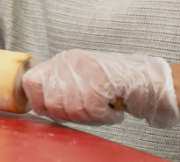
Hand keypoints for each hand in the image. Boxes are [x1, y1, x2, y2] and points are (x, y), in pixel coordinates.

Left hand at [22, 49, 179, 128]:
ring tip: (103, 109)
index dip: (37, 101)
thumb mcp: (81, 80)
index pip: (31, 80)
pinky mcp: (101, 78)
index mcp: (62, 61)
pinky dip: (105, 117)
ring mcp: (86, 68)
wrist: (148, 80)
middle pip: (51, 102)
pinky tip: (113, 110)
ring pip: (72, 108)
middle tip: (88, 112)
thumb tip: (38, 105)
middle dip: (70, 116)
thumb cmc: (115, 85)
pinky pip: (92, 109)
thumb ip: (60, 88)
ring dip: (90, 118)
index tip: (49, 111)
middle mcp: (70, 61)